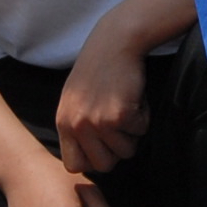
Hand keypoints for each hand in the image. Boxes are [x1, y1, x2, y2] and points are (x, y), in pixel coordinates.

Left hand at [55, 31, 149, 174]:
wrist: (115, 41)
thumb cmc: (98, 69)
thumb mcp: (74, 100)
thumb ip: (77, 127)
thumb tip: (90, 158)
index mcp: (63, 123)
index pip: (73, 165)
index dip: (92, 160)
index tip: (103, 146)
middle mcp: (77, 125)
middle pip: (103, 165)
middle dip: (117, 151)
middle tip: (121, 128)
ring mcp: (98, 122)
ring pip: (125, 152)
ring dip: (133, 133)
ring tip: (127, 108)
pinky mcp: (119, 115)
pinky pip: (140, 132)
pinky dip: (144, 118)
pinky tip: (135, 99)